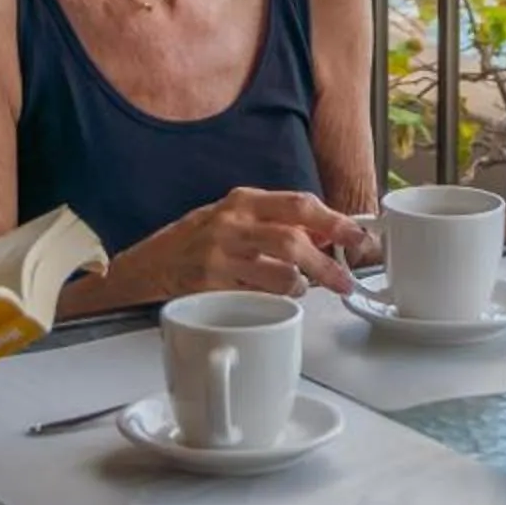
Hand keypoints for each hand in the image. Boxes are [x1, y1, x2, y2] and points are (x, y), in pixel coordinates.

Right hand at [139, 187, 363, 299]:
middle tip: (343, 280)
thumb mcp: (237, 218)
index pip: (299, 205)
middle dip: (326, 264)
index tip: (358, 236)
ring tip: (300, 289)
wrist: (148, 265)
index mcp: (244, 201)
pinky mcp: (210, 288)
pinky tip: (271, 301)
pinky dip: (273, 303)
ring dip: (300, 286)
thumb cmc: (197, 241)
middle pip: (293, 241)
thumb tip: (328, 238)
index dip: (334, 221)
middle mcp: (232, 225)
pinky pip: (257, 299)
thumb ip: (279, 223)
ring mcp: (219, 257)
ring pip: (280, 274)